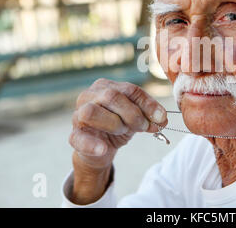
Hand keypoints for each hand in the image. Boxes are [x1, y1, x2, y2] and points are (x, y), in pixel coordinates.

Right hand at [68, 78, 167, 203]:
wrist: (101, 149)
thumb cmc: (118, 125)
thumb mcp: (136, 117)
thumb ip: (149, 114)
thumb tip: (162, 118)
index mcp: (106, 86)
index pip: (129, 89)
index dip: (147, 103)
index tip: (161, 117)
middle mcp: (89, 96)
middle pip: (111, 97)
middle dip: (133, 114)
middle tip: (144, 127)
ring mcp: (78, 115)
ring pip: (92, 112)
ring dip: (114, 124)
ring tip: (123, 131)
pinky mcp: (74, 136)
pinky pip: (78, 138)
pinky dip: (92, 144)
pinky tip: (103, 148)